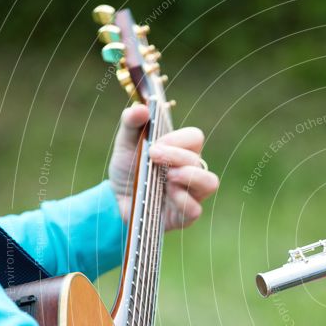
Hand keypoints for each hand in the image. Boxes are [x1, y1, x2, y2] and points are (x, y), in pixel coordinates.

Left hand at [108, 104, 219, 230]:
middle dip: (176, 156)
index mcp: (182, 151)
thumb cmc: (128, 170)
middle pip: (199, 160)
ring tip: (169, 177)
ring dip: (190, 176)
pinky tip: (165, 197)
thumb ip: (132, 124)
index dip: (178, 139)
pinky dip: (181, 201)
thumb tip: (141, 108)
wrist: (115, 200)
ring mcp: (191, 194)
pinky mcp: (184, 216)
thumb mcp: (126, 144)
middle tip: (153, 156)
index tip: (155, 144)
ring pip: (210, 183)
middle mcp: (192, 171)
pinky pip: (195, 209)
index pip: (195, 138)